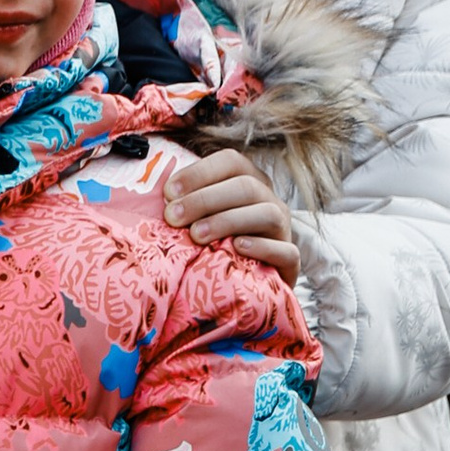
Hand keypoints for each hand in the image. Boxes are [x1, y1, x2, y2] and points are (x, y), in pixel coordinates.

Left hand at [162, 146, 300, 283]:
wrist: (247, 288)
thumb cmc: (216, 248)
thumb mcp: (201, 221)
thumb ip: (186, 206)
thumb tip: (158, 200)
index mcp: (248, 182)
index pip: (230, 162)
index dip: (199, 173)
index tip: (168, 193)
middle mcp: (269, 200)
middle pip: (245, 186)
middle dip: (205, 199)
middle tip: (172, 218)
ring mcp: (283, 229)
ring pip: (267, 214)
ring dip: (228, 220)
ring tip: (196, 235)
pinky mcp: (291, 260)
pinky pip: (285, 251)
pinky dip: (262, 248)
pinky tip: (237, 248)